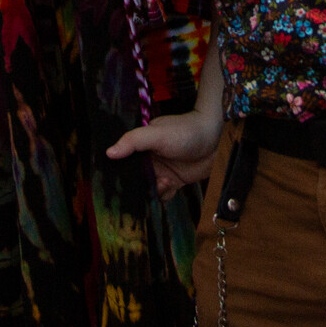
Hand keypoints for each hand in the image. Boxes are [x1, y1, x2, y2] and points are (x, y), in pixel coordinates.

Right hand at [107, 109, 223, 200]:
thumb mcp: (157, 134)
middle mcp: (149, 159)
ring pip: (147, 189)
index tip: (117, 183)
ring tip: (164, 182)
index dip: (119, 172)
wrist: (216, 139)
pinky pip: (162, 194)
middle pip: (134, 178)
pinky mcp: (174, 181)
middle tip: (145, 186)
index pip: (123, 160)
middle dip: (137, 186)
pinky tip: (170, 186)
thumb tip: (109, 152)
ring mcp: (162, 170)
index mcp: (141, 145)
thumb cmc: (185, 131)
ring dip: (152, 191)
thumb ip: (133, 141)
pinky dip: (163, 195)